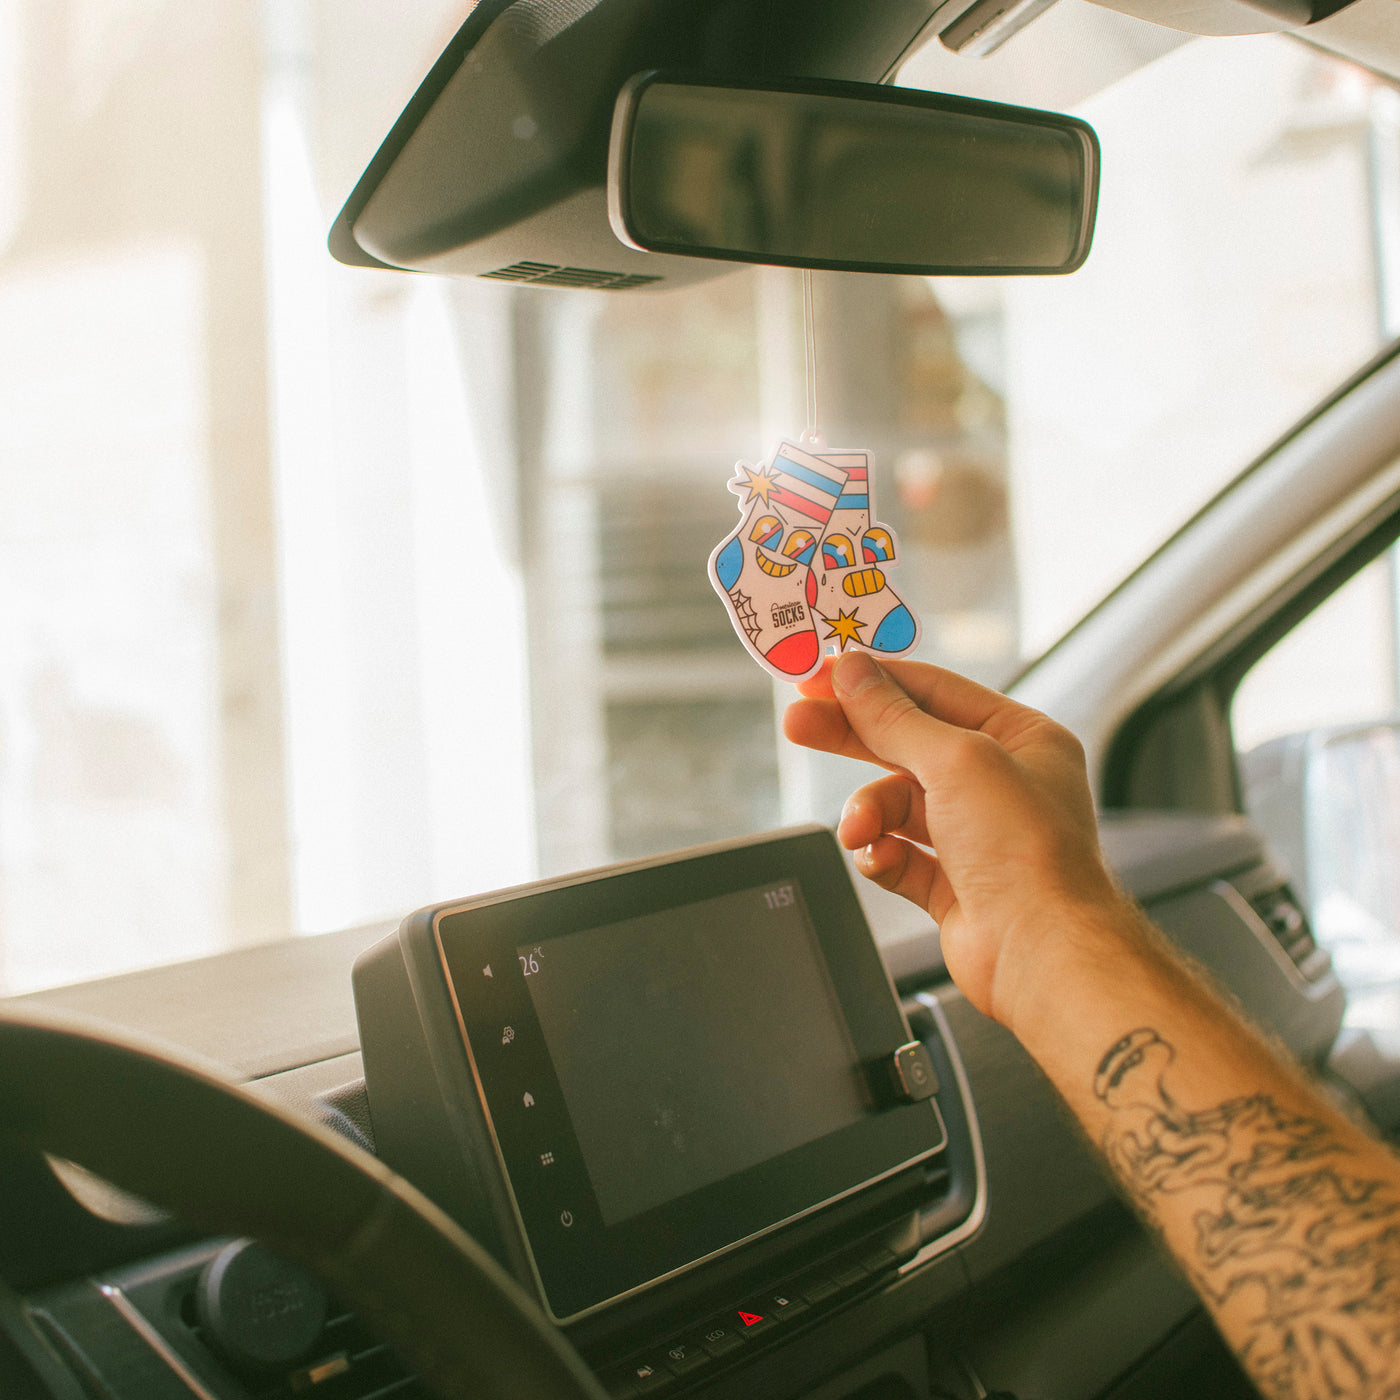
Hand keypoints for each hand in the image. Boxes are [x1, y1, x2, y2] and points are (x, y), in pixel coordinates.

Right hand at [783, 651, 1129, 1026]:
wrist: (1041, 954)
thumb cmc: (1028, 855)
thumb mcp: (956, 761)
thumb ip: (895, 718)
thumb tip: (854, 673)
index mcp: (1022, 739)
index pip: (935, 693)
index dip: (875, 682)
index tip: (822, 676)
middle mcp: (1003, 785)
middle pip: (907, 744)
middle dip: (852, 737)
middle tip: (799, 725)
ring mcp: (977, 837)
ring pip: (897, 806)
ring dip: (870, 814)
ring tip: (857, 829)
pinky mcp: (954, 885)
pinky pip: (898, 856)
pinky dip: (882, 856)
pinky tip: (880, 858)